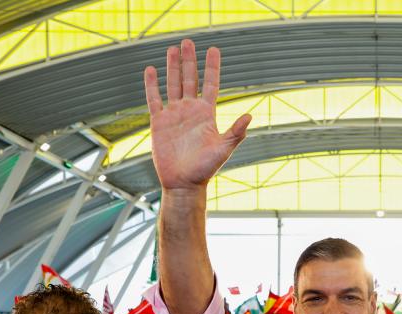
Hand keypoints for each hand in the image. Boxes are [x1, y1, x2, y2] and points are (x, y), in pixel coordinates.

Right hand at [143, 41, 250, 188]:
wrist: (183, 183)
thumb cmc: (205, 169)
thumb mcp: (223, 149)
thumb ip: (236, 132)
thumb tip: (250, 116)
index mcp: (206, 114)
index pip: (210, 84)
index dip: (212, 67)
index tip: (214, 49)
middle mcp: (190, 111)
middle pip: (190, 79)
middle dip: (189, 60)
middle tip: (188, 41)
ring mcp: (174, 115)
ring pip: (173, 84)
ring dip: (172, 67)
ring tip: (172, 49)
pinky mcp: (159, 122)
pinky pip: (154, 99)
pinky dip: (152, 85)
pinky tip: (151, 70)